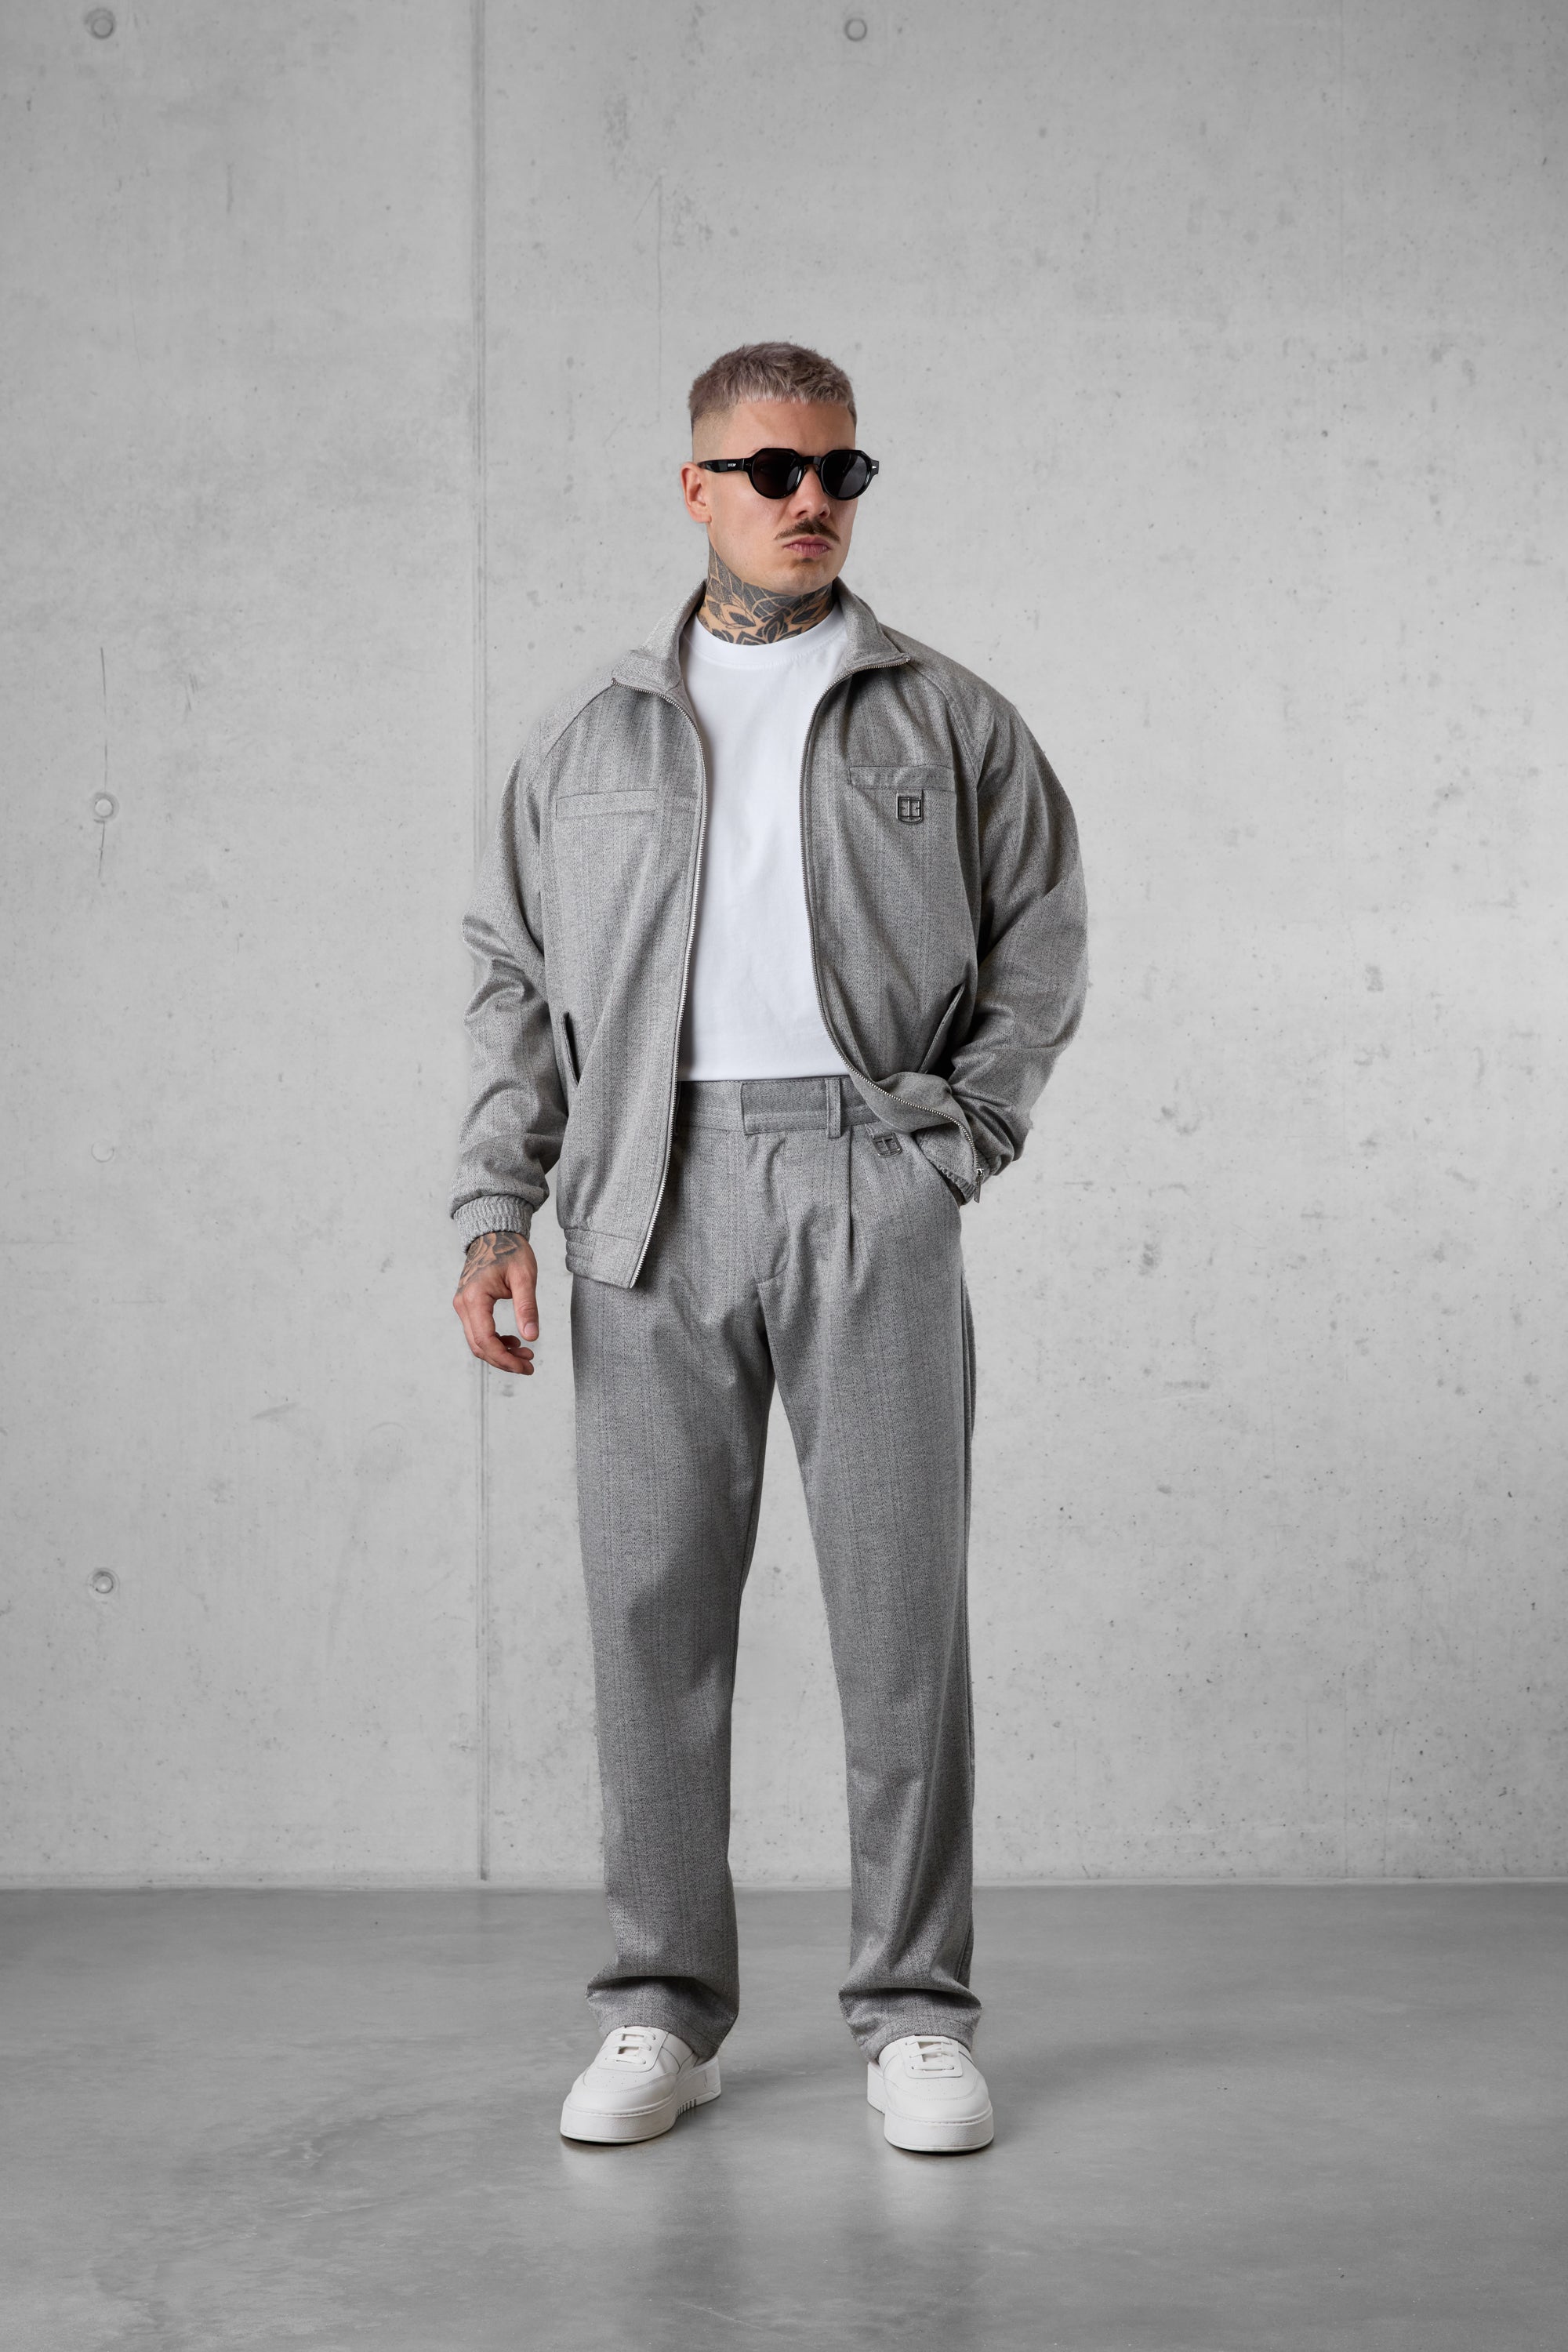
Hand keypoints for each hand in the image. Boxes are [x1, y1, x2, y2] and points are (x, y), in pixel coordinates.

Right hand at [454, 1230, 538, 1374]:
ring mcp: (462, 1305)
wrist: (494, 1234)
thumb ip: (527, 1307)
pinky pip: (477, 1331)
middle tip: (529, 1365)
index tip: (526, 1367)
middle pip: (479, 1346)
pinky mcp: (467, 1305)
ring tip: (525, 1355)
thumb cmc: (510, 1250)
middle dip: (504, 1360)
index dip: (505, 1359)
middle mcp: (462, 1304)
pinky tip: (512, 1341)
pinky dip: (494, 1342)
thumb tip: (532, 1337)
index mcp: (475, 1297)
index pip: (485, 1339)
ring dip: (499, 1353)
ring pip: (477, 1342)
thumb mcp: (525, 1277)